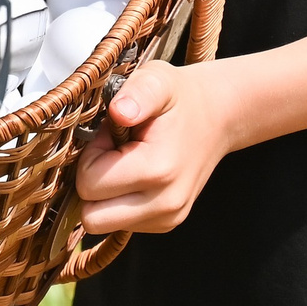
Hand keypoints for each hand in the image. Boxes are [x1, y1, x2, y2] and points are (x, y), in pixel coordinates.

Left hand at [73, 60, 231, 235]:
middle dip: (93, 182)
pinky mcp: (168, 223)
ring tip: (127, 161)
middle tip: (113, 152)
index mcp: (158, 169)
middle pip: (92, 217)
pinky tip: (137, 174)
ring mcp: (168, 218)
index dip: (91, 156)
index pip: (88, 185)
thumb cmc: (179, 98)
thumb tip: (119, 111)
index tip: (112, 135)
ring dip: (105, 194)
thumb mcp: (156, 80)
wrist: (218, 117)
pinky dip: (119, 201)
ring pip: (104, 224)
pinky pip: (121, 225)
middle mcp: (165, 204)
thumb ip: (136, 93)